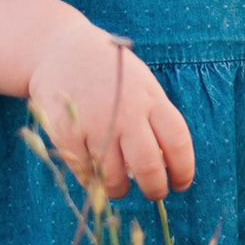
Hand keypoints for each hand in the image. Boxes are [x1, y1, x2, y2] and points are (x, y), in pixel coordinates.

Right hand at [26, 19, 195, 200]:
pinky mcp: (67, 133)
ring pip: (114, 176)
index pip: (178, 143)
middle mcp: (126, 112)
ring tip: (121, 188)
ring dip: (121, 190)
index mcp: (151, 99)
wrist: (61, 51)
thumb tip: (168, 166)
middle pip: (148, 166)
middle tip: (154, 193)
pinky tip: (95, 175)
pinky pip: (85, 172)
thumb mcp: (142, 86)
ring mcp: (95, 123)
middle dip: (155, 189)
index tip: (181, 184)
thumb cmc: (111, 75)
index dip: (183, 170)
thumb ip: (155, 120)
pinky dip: (92, 180)